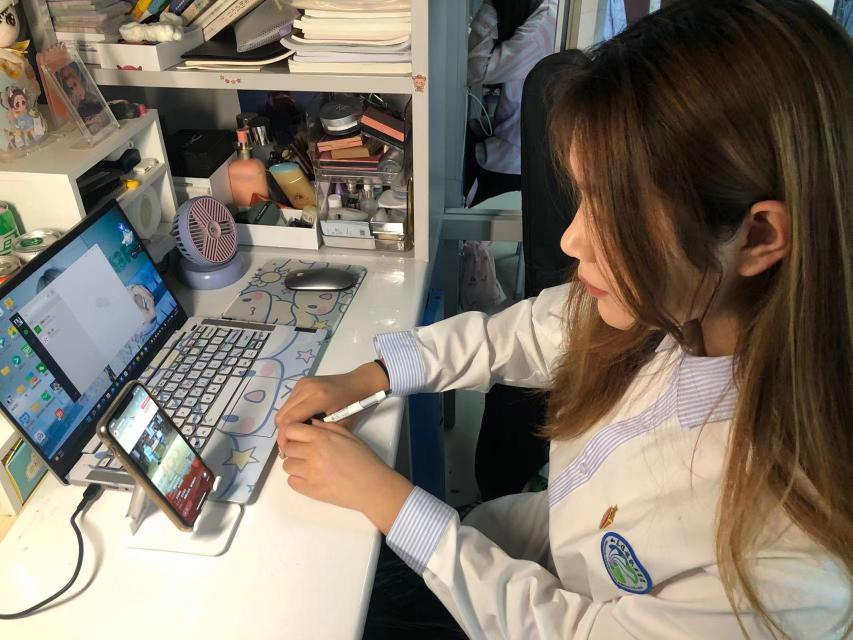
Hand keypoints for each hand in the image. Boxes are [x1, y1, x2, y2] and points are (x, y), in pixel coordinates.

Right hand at [275, 360, 388, 453]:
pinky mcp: (301, 382)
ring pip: (283, 408)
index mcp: (318, 398)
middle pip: (282, 414)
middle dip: (282, 433)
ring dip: (286, 424)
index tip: (286, 451)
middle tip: (288, 447)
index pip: (290, 420)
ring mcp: (303, 383)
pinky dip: (290, 414)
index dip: (284, 437)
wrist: (358, 382)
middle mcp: (307, 388)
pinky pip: (289, 402)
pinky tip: (300, 423)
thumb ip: (320, 434)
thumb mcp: (342, 424)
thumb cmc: (354, 404)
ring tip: (294, 436)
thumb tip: (299, 445)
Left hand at [282, 420, 412, 533]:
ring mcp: (310, 473)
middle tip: (306, 453)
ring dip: (295, 465)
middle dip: (294, 449)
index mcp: (323, 438)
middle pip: (288, 448)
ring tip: (309, 467)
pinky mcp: (310, 490)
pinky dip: (298, 480)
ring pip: (287, 466)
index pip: (291, 430)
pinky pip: (291, 482)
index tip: (299, 437)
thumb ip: (327, 428)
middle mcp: (313, 454)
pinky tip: (310, 478)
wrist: (373, 487)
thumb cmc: (365, 460)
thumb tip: (309, 424)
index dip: (293, 433)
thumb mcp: (349, 436)